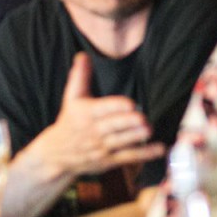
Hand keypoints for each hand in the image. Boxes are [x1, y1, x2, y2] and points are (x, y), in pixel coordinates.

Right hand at [29, 52, 162, 177]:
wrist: (56, 154)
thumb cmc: (69, 121)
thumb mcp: (71, 98)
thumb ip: (79, 77)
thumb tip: (83, 55)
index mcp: (85, 113)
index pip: (102, 109)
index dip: (116, 106)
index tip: (129, 103)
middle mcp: (93, 131)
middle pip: (113, 126)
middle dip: (128, 123)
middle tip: (143, 118)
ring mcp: (101, 147)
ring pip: (121, 142)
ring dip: (135, 137)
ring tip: (149, 130)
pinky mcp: (108, 160)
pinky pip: (128, 157)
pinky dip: (145, 154)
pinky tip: (159, 149)